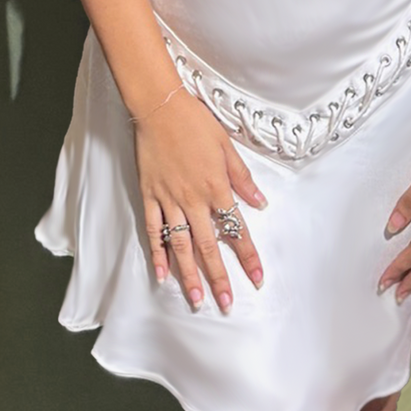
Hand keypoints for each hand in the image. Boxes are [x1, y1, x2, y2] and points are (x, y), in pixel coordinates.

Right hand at [134, 86, 267, 312]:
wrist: (159, 107)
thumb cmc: (195, 122)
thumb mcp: (226, 146)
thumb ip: (242, 178)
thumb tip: (260, 203)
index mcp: (216, 187)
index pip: (236, 229)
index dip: (248, 256)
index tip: (256, 278)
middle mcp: (193, 199)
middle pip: (208, 246)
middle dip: (219, 277)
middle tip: (226, 303)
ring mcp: (169, 200)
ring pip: (180, 245)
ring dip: (189, 274)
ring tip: (196, 299)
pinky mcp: (150, 196)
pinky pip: (153, 230)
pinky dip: (157, 253)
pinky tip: (161, 274)